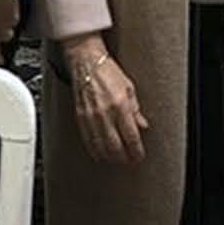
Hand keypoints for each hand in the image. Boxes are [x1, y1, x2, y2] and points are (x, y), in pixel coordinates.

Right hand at [65, 37, 148, 165]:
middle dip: (124, 158)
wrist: (86, 62)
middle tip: (130, 162)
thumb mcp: (129, 89)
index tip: (139, 156)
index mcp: (120, 106)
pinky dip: (95, 151)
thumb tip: (143, 126)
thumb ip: (136, 110)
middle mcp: (105, 114)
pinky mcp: (80, 118)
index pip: (131, 137)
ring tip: (117, 160)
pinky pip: (88, 140)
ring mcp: (91, 117)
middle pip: (115, 146)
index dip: (136, 151)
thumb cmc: (108, 72)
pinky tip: (100, 154)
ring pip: (101, 147)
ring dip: (110, 157)